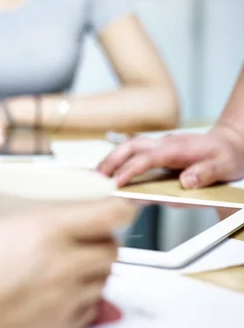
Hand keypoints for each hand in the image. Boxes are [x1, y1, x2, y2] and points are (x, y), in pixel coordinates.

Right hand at [0, 198, 134, 327]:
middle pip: (112, 250)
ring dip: (95, 270)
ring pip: (105, 282)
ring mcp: (63, 301)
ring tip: (71, 264)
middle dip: (105, 239)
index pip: (107, 214)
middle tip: (87, 235)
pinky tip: (62, 294)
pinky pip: (90, 311)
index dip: (119, 205)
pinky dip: (85, 299)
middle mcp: (62, 266)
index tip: (118, 204)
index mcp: (42, 232)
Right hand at [98, 125, 243, 187]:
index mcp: (178, 148)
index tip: (116, 183)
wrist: (231, 144)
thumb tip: (185, 181)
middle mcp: (165, 144)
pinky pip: (134, 154)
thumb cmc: (227, 156)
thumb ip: (206, 173)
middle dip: (111, 161)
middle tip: (97, 177)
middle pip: (130, 147)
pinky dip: (119, 161)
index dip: (130, 170)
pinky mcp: (158, 153)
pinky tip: (110, 173)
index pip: (147, 158)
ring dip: (111, 159)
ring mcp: (160, 147)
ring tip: (97, 176)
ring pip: (129, 148)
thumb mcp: (225, 165)